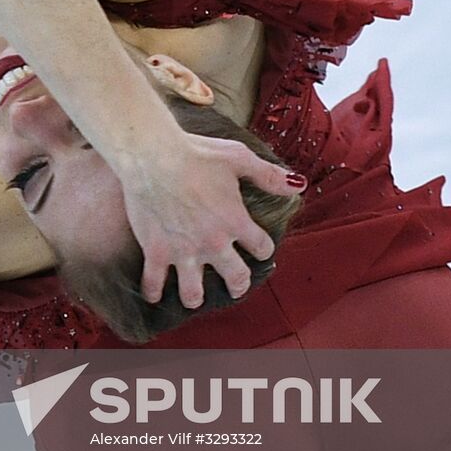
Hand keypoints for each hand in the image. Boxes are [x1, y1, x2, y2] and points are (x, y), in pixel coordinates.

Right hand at [117, 134, 306, 308]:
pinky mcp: (156, 251)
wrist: (152, 156)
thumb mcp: (238, 158)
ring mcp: (183, 251)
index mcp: (236, 221)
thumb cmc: (196, 153)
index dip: (262, 248)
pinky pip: (154, 282)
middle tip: (235, 286)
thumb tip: (298, 185)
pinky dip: (154, 291)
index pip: (261, 248)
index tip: (258, 248)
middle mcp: (213, 243)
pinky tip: (154, 294)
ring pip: (193, 292)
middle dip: (238, 285)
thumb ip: (268, 175)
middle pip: (235, 277)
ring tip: (194, 297)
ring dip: (196, 297)